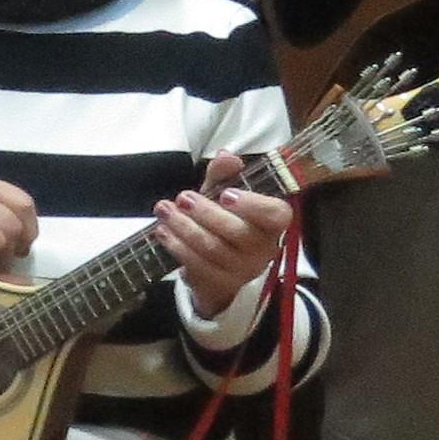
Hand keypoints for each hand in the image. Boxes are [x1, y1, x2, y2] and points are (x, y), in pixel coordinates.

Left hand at [151, 154, 296, 322]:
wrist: (221, 263)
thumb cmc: (227, 219)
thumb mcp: (225, 193)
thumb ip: (224, 174)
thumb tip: (226, 156)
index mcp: (272, 222)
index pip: (275, 215)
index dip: (252, 205)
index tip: (225, 194)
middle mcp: (264, 248)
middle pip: (236, 232)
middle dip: (205, 213)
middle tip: (182, 198)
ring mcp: (244, 269)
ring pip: (212, 248)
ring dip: (184, 228)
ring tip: (164, 211)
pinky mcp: (222, 284)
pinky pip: (198, 266)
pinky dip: (177, 247)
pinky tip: (163, 232)